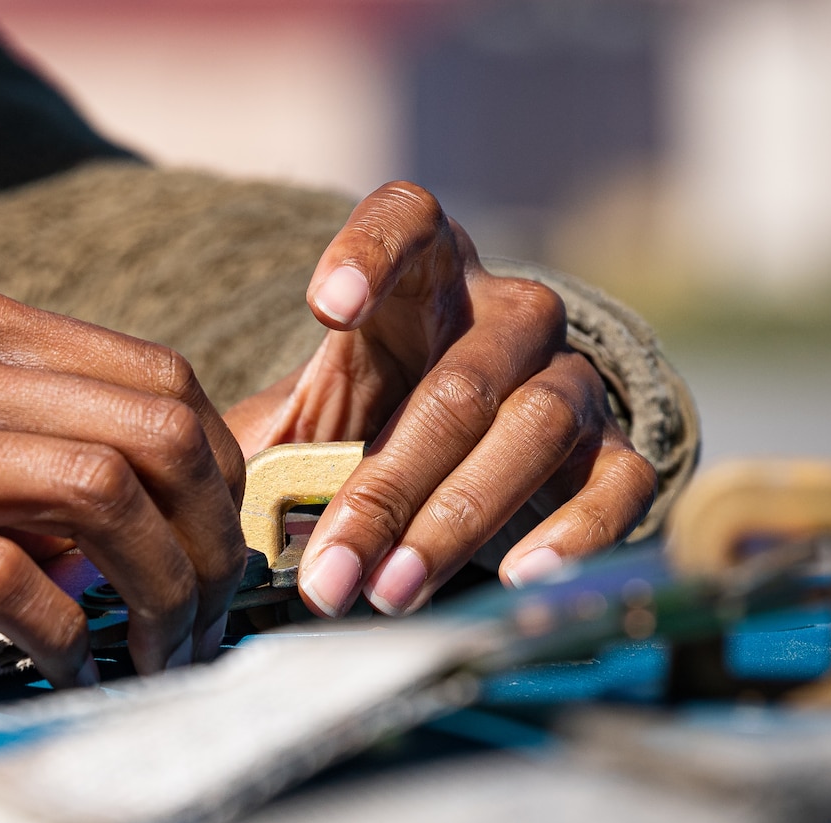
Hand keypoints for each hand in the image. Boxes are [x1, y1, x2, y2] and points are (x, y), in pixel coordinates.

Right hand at [0, 279, 246, 685]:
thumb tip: (69, 506)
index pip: (155, 377)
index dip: (214, 466)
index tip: (207, 534)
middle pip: (161, 433)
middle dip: (212, 535)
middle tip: (203, 604)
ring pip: (109, 499)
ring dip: (161, 590)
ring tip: (157, 648)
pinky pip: (9, 586)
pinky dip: (63, 637)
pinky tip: (60, 669)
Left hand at [224, 182, 656, 617]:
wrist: (443, 466)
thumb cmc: (354, 435)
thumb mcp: (297, 427)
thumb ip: (260, 451)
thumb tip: (212, 524)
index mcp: (420, 278)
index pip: (407, 221)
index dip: (372, 253)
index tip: (326, 307)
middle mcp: (506, 314)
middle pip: (459, 383)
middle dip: (386, 490)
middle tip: (328, 570)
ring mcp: (568, 377)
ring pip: (532, 430)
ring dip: (455, 521)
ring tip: (390, 591)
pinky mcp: (613, 448)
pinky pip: (618, 482)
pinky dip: (575, 533)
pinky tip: (516, 575)